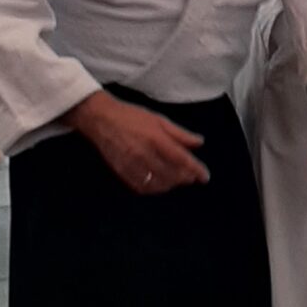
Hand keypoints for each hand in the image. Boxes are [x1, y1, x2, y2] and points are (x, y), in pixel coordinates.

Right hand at [66, 91, 207, 193]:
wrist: (102, 120)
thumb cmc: (132, 117)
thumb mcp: (159, 120)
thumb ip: (180, 134)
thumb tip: (199, 143)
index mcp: (156, 139)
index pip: (182, 160)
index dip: (196, 170)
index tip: (204, 177)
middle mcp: (145, 154)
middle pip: (172, 175)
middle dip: (185, 178)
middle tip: (191, 177)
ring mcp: (133, 166)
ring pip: (159, 184)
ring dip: (171, 184)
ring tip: (177, 180)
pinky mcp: (123, 173)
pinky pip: (143, 187)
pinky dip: (155, 189)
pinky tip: (160, 184)